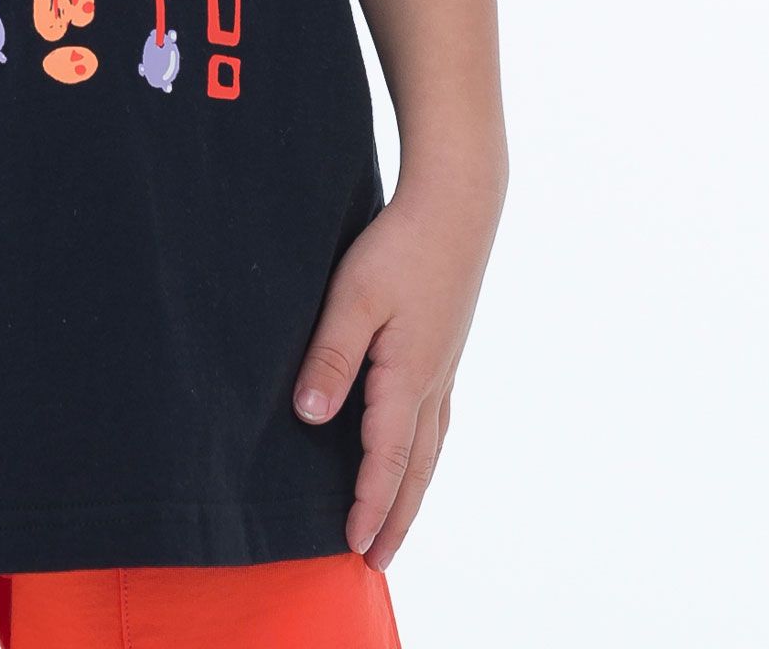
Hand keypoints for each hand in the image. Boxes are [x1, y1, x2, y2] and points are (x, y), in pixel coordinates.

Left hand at [291, 170, 502, 569]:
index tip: (355, 547)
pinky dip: (424, 454)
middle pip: (416, 469)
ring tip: (397, 522)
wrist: (458, 205)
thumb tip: (310, 417)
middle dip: (396, 517)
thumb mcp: (355, 296)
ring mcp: (445, 367)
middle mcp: (432, 383)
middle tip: (378, 562)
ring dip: (413, 491)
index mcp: (408, 378)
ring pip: (430, 448)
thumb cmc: (402, 245)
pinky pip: (437, 421)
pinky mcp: (445, 349)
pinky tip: (418, 452)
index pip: (386, 460)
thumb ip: (331, 356)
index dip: (369, 505)